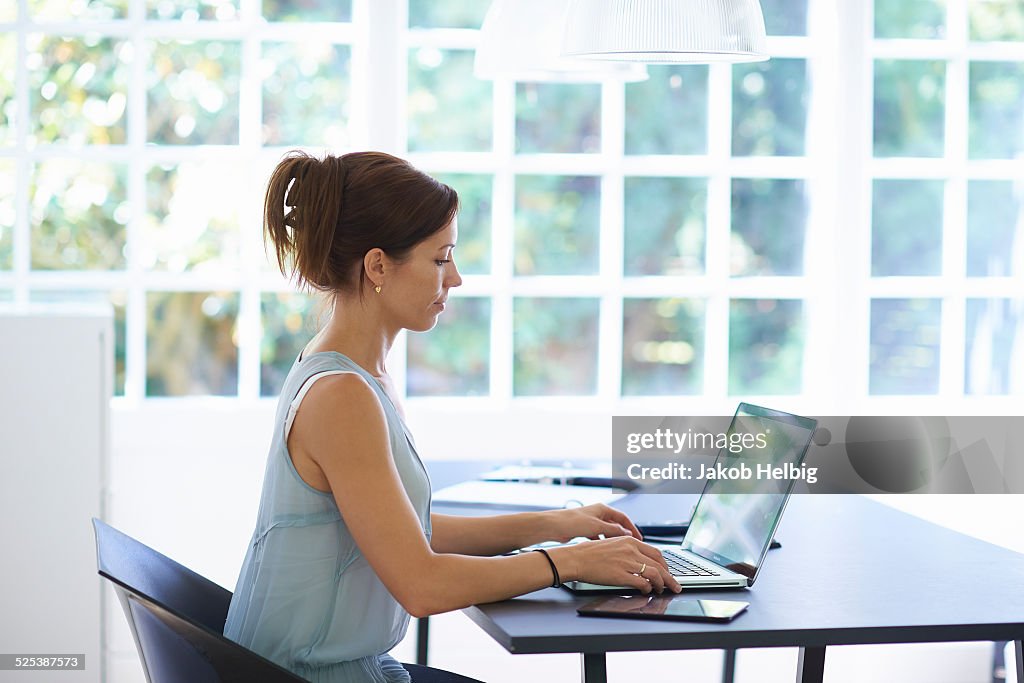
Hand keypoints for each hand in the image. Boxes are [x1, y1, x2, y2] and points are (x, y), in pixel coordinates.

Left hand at [545, 503, 642, 542]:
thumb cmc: (572, 522)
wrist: (552, 526)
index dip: (632, 528)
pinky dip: (602, 542)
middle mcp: (597, 514)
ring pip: (606, 532)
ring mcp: (590, 522)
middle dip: (623, 535)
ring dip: (613, 540)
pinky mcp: (583, 530)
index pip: (623, 518)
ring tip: (619, 550)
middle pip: (615, 525)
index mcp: (602, 509)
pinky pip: (597, 537)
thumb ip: (613, 530)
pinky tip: (604, 549)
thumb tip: (627, 534)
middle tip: (631, 546)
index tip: (639, 538)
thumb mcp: (596, 526)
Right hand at [550, 536, 681, 593]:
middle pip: (660, 564)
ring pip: (655, 574)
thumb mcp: (613, 544)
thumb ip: (628, 550)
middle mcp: (631, 550)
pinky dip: (648, 588)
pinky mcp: (622, 575)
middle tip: (674, 585)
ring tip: (661, 590)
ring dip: (662, 584)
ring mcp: (627, 562)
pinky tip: (646, 591)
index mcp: (630, 541)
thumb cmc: (590, 553)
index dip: (665, 565)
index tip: (668, 572)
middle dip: (670, 577)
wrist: (576, 558)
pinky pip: (642, 583)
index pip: (656, 553)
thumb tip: (641, 561)